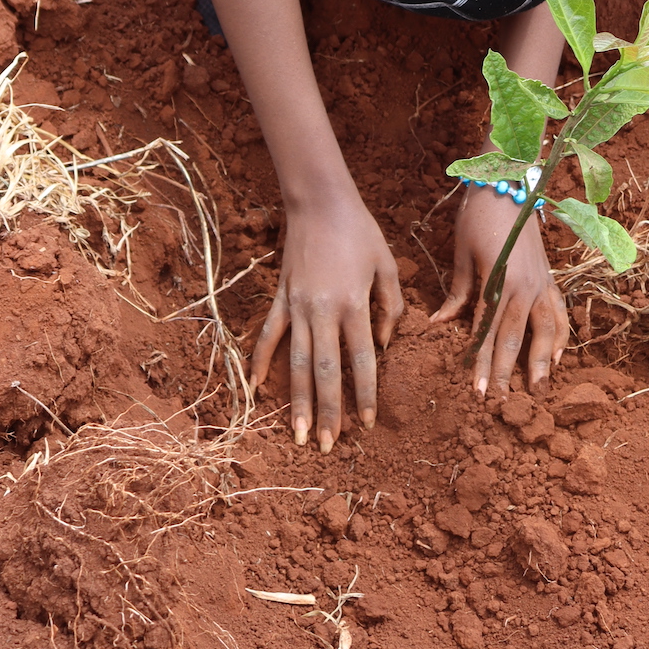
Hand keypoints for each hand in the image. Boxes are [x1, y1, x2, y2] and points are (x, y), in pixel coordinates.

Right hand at [249, 187, 402, 451]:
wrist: (320, 202)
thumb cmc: (361, 231)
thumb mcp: (387, 264)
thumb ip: (391, 306)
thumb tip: (382, 343)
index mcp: (354, 303)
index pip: (362, 360)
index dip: (365, 394)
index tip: (367, 424)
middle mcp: (323, 310)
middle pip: (326, 370)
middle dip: (328, 411)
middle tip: (328, 447)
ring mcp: (297, 305)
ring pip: (296, 361)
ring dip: (297, 400)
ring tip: (299, 434)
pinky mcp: (280, 297)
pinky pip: (269, 335)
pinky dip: (262, 362)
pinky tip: (257, 389)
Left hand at [432, 184, 568, 396]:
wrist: (508, 180)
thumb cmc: (478, 213)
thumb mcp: (461, 252)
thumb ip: (457, 292)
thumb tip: (439, 325)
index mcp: (498, 280)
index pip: (487, 331)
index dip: (481, 362)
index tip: (476, 391)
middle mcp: (524, 285)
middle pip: (515, 337)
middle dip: (506, 371)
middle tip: (500, 403)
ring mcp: (541, 281)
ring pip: (545, 330)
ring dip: (540, 361)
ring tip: (537, 390)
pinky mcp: (549, 275)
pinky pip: (560, 311)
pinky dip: (562, 335)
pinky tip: (558, 356)